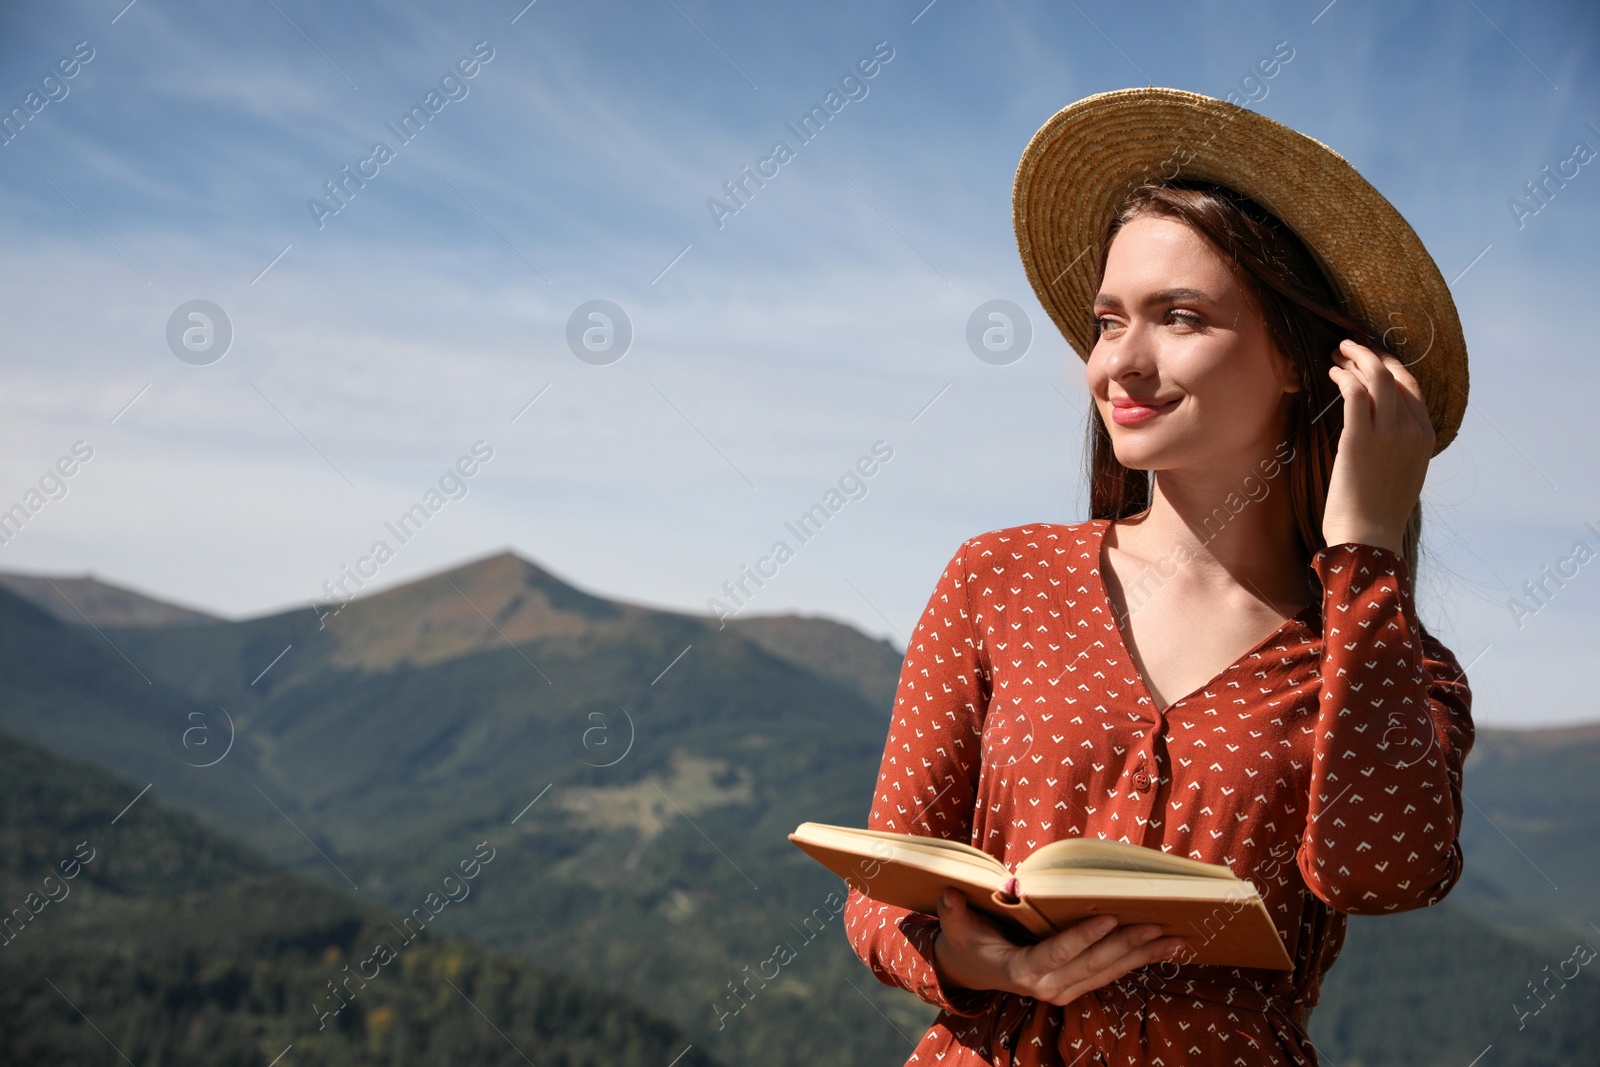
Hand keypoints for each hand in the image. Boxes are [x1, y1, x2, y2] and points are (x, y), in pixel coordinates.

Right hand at [931, 889, 1188, 1006]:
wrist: (972, 971)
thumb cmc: (968, 942)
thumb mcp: (957, 928)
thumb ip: (954, 913)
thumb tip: (949, 896)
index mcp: (1023, 971)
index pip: (1058, 953)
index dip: (1084, 937)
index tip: (1110, 918)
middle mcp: (1049, 986)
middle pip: (1094, 964)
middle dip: (1129, 945)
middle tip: (1158, 924)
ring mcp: (1066, 989)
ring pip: (1110, 971)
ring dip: (1144, 955)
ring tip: (1176, 939)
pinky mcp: (1077, 985)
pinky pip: (1111, 972)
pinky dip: (1138, 960)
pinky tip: (1163, 948)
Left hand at [1322, 338, 1433, 554]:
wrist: (1369, 536)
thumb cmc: (1379, 509)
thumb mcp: (1404, 471)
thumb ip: (1401, 443)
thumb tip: (1385, 424)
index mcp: (1426, 436)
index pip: (1412, 387)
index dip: (1391, 366)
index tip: (1372, 357)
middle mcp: (1412, 430)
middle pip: (1394, 375)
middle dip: (1370, 355)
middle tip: (1348, 347)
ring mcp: (1388, 433)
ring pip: (1375, 377)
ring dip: (1354, 358)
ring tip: (1336, 353)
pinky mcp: (1360, 438)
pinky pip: (1353, 392)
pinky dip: (1342, 376)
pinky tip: (1331, 373)